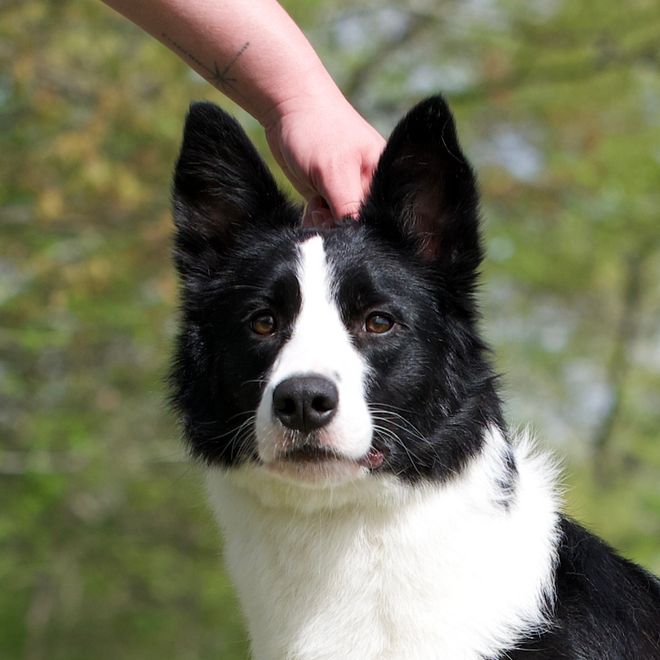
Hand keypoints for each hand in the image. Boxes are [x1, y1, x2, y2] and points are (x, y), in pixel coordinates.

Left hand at [264, 93, 384, 225]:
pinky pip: (325, 221)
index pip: (377, 219)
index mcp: (384, 179)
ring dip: (322, 224)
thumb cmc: (317, 130)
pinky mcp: (328, 196)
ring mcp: (347, 192)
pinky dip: (314, 220)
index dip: (356, 228)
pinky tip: (309, 208)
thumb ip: (348, 207)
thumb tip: (357, 238)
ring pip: (338, 226)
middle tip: (321, 208)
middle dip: (337, 226)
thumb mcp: (335, 172)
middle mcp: (370, 187)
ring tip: (315, 203)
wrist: (286, 106)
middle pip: (357, 226)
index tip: (335, 217)